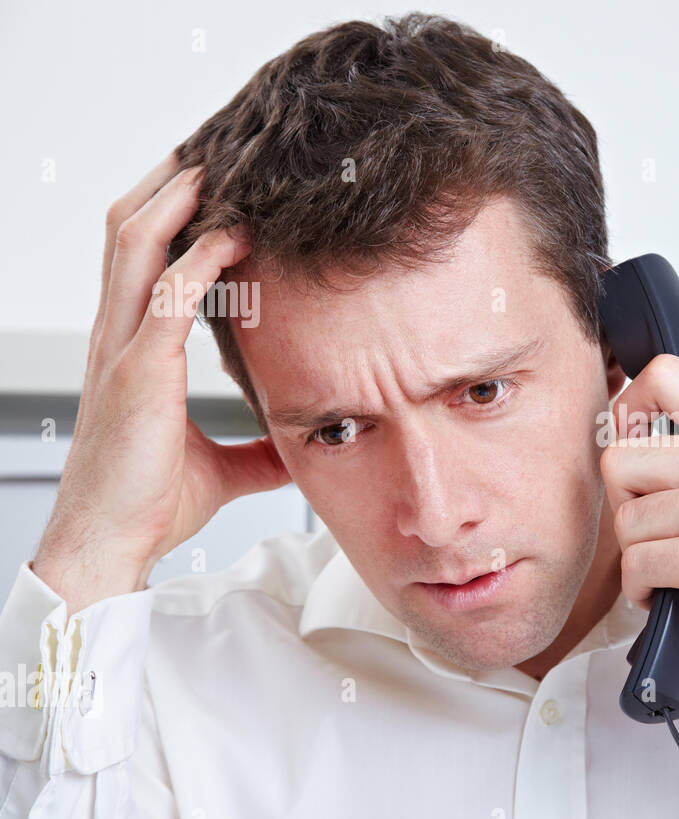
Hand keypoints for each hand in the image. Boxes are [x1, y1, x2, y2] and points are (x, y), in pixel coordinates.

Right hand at [32, 155, 290, 614]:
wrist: (112, 545)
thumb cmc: (152, 503)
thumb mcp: (227, 467)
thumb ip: (263, 447)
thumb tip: (305, 444)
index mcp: (133, 351)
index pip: (141, 262)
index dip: (168, 217)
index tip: (211, 190)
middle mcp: (119, 338)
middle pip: (127, 234)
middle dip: (165, 186)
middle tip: (211, 152)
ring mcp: (123, 350)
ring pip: (134, 247)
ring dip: (175, 201)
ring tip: (216, 167)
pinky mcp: (138, 373)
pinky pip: (166, 297)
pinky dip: (199, 259)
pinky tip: (234, 236)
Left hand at [600, 353, 678, 724]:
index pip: (662, 376)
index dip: (629, 410)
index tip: (633, 443)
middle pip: (621, 458)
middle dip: (626, 501)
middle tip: (652, 526)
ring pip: (625, 522)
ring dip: (638, 553)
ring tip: (668, 567)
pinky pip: (636, 566)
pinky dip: (641, 588)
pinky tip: (666, 591)